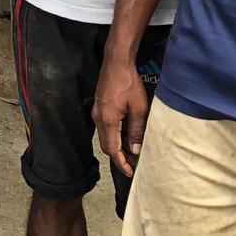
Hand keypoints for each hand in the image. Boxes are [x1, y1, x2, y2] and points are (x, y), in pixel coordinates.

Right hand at [93, 56, 148, 177]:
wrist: (116, 62)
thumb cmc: (129, 83)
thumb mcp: (138, 108)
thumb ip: (136, 130)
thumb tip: (135, 149)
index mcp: (108, 120)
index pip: (112, 150)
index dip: (122, 163)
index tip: (131, 173)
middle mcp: (99, 118)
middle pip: (106, 146)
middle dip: (119, 157)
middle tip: (133, 165)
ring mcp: (97, 112)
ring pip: (105, 137)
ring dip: (117, 147)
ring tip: (132, 151)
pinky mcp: (99, 107)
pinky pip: (105, 128)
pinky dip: (115, 136)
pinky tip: (126, 135)